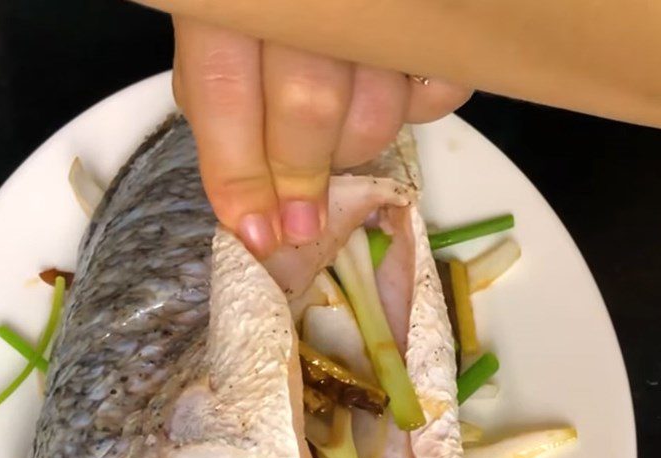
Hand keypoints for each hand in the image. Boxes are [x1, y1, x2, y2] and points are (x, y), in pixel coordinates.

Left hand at [172, 16, 470, 257]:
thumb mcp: (222, 40)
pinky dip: (418, 112)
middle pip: (308, 106)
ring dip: (355, 148)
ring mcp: (382, 9)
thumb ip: (225, 109)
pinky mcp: (437, 23)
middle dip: (301, 177)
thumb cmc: (268, 8)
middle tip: (302, 219)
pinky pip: (438, 96)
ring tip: (338, 136)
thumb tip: (250, 209)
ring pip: (376, 112)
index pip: (225, 92)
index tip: (257, 233)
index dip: (239, 175)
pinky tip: (391, 95)